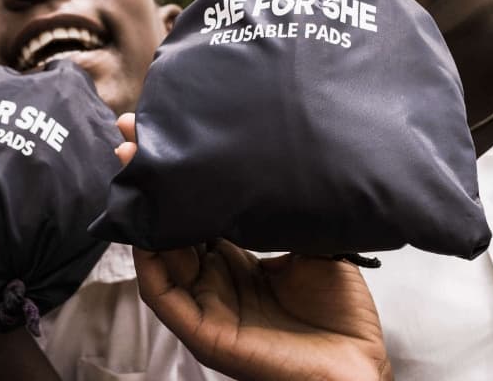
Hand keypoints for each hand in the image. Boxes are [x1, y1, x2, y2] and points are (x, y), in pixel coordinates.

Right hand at [115, 113, 391, 380]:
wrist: (357, 367)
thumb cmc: (341, 315)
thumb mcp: (312, 247)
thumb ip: (282, 214)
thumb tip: (272, 163)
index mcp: (238, 262)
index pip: (199, 213)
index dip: (183, 179)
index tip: (166, 134)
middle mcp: (216, 281)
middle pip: (173, 226)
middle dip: (154, 182)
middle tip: (134, 137)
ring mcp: (206, 306)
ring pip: (160, 255)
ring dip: (144, 213)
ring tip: (135, 169)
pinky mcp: (203, 332)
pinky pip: (161, 295)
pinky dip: (148, 261)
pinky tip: (144, 228)